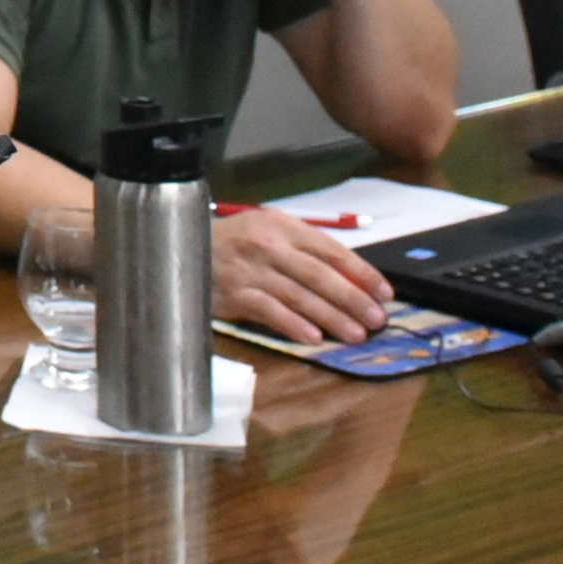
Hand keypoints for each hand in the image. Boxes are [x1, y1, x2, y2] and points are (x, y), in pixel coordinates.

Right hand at [212, 208, 393, 345]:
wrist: (178, 248)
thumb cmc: (232, 243)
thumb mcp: (266, 232)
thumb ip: (303, 250)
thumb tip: (348, 277)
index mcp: (282, 225)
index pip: (331, 249)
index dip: (360, 272)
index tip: (384, 292)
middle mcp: (268, 245)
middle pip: (319, 274)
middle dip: (352, 298)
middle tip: (376, 319)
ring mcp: (250, 270)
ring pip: (299, 296)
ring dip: (331, 317)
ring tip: (355, 334)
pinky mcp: (234, 294)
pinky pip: (270, 311)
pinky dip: (293, 325)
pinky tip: (313, 337)